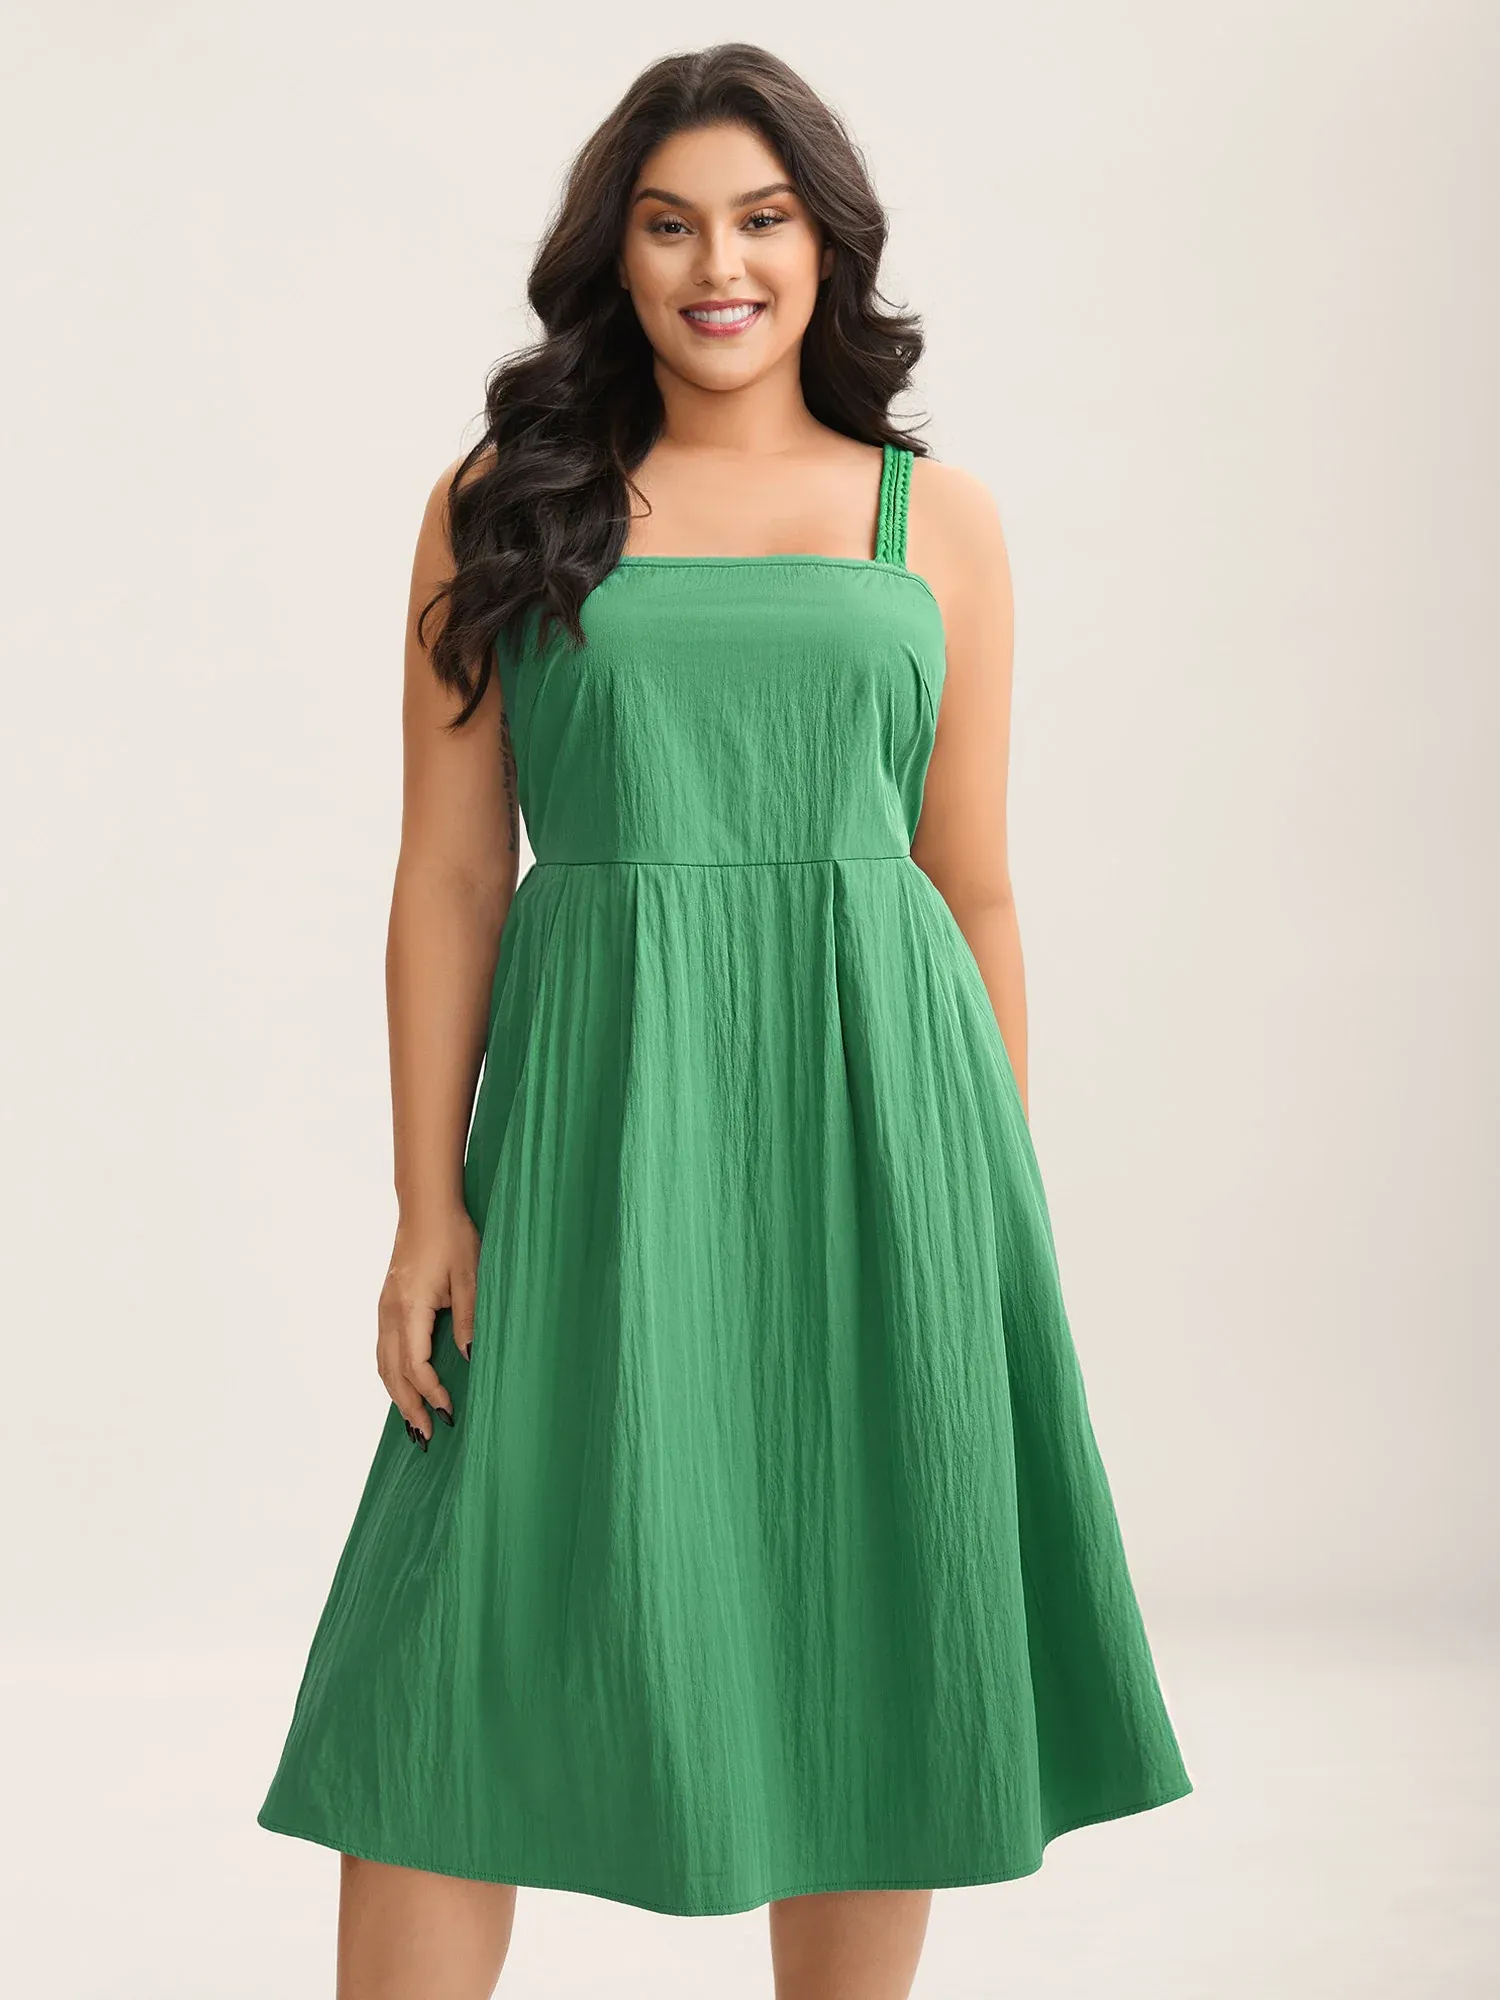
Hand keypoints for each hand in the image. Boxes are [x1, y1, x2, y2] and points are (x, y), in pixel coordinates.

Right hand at [376, 1206, 479, 1444]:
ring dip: (397, 1395)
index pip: (415, 1365)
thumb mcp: (470, 1277)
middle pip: (392, 1373)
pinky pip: (384, 1350)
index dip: (431, 1393)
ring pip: (383, 1364)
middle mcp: (390, 1313)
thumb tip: (469, 1359)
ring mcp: (385, 1309)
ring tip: (413, 1422)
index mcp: (409, 1308)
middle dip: (408, 1407)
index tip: (450, 1411)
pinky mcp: (388, 1306)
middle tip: (426, 1437)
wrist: (427, 1210)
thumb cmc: (452, 1237)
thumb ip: (467, 1319)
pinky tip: (405, 1388)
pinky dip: (392, 1375)